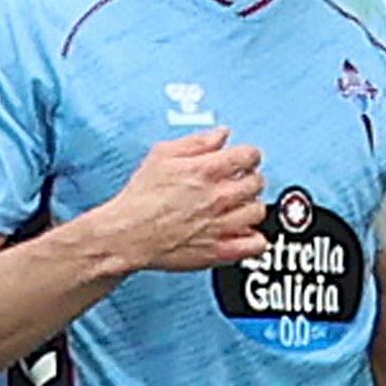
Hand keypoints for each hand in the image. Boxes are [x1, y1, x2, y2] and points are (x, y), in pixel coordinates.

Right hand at [83, 128, 264, 277]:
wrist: (126, 236)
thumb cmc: (140, 198)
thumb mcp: (161, 156)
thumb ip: (196, 142)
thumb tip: (220, 135)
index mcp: (205, 171)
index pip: (250, 156)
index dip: (247, 155)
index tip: (243, 160)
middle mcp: (217, 197)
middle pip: (257, 182)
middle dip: (248, 178)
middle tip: (237, 182)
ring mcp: (221, 225)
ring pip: (258, 211)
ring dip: (250, 206)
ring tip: (237, 207)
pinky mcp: (219, 250)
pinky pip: (256, 244)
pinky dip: (254, 238)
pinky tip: (242, 232)